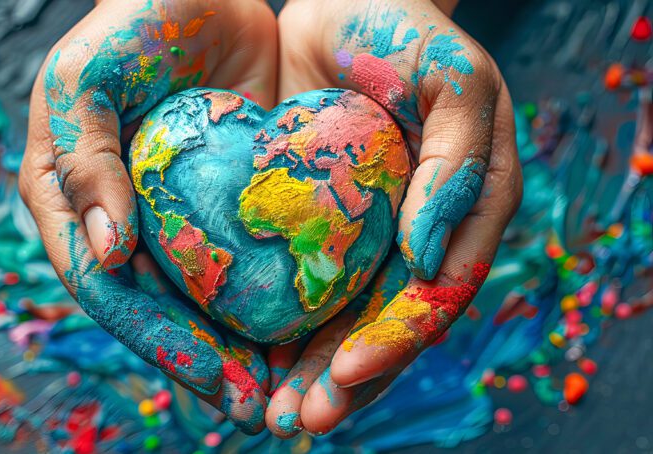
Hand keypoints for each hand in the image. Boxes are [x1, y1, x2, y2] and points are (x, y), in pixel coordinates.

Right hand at [19, 0, 276, 431]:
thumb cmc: (132, 24)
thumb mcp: (83, 81)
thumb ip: (83, 163)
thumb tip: (108, 253)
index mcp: (69, 202)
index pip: (110, 290)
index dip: (159, 339)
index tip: (215, 377)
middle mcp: (116, 221)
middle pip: (157, 310)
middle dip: (204, 363)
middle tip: (258, 408)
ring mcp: (166, 218)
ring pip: (199, 300)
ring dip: (238, 350)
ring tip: (284, 393)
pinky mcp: (215, 205)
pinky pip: (239, 263)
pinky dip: (265, 303)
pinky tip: (301, 334)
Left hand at [267, 0, 521, 434]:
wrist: (342, 4)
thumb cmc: (406, 32)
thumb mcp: (455, 80)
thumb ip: (459, 166)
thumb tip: (429, 260)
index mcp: (467, 211)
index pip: (437, 291)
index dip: (399, 336)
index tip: (349, 368)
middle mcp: (419, 235)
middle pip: (389, 323)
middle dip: (348, 376)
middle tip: (300, 420)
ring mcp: (369, 237)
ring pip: (344, 319)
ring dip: (312, 370)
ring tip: (275, 415)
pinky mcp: (320, 228)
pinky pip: (302, 286)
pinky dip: (280, 327)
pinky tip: (249, 360)